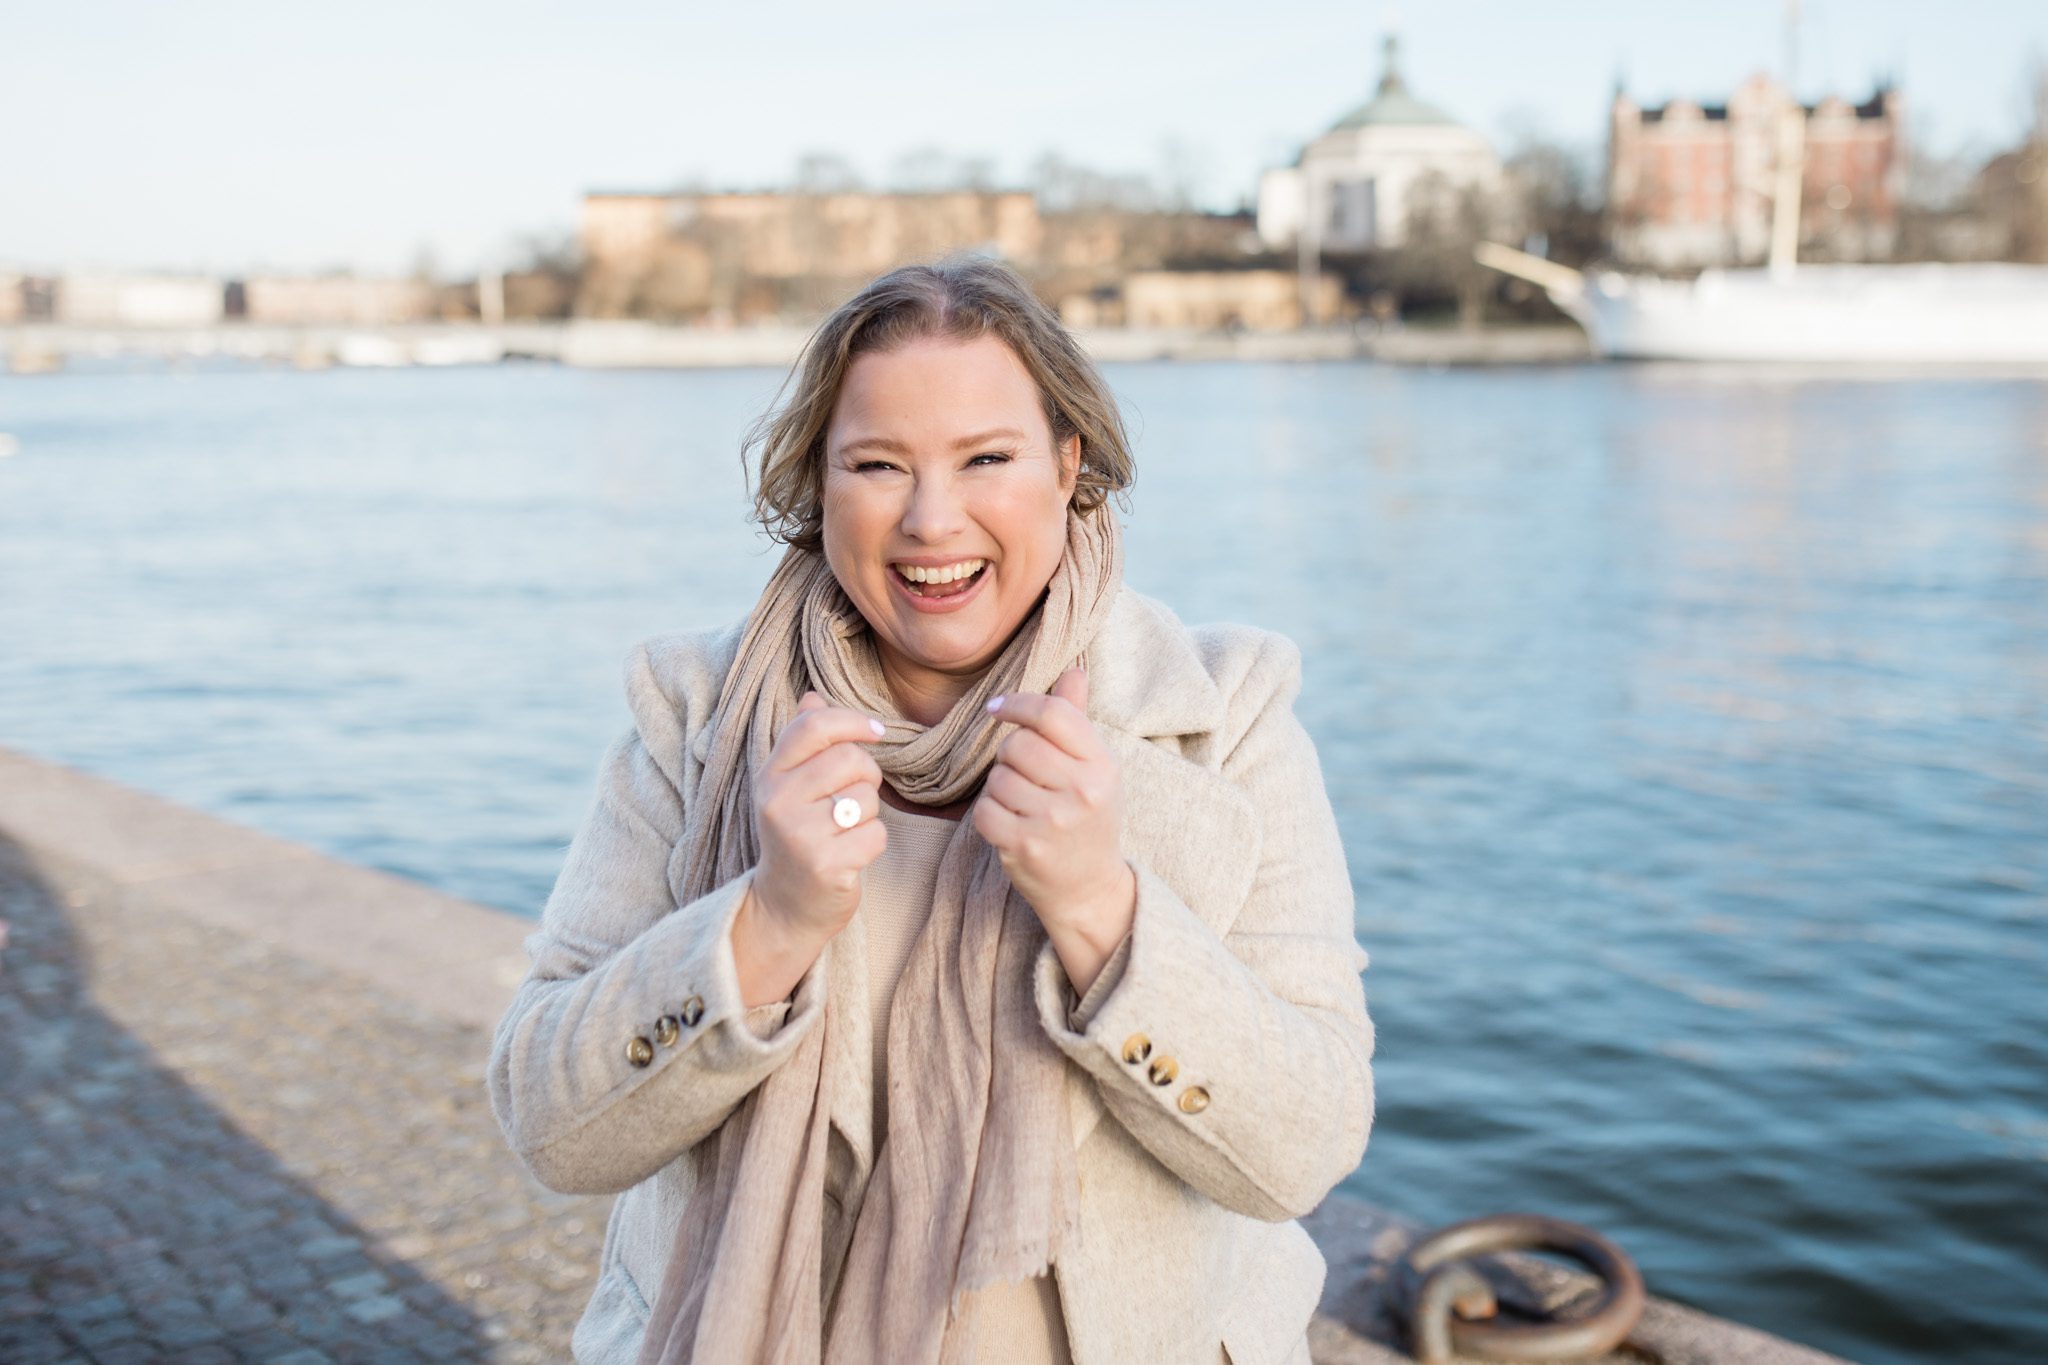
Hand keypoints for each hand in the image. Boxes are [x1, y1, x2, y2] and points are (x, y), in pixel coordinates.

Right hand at [734, 692, 886, 1004]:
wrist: (784, 905)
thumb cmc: (796, 835)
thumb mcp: (788, 786)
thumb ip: (801, 741)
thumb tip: (813, 696)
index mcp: (769, 774)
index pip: (815, 727)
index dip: (854, 721)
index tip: (877, 732)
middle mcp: (777, 800)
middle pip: (851, 760)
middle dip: (867, 777)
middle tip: (853, 799)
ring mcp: (799, 835)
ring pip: (867, 798)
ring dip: (869, 814)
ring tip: (844, 831)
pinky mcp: (825, 865)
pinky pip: (875, 834)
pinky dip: (872, 843)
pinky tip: (849, 855)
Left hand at [974, 667, 1136, 992]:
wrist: (1089, 889)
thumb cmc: (1088, 818)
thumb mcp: (1095, 768)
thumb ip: (1077, 720)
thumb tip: (1073, 671)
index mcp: (1102, 764)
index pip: (1053, 713)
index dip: (1017, 704)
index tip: (997, 709)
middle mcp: (1083, 791)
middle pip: (1018, 744)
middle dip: (1009, 755)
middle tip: (1023, 775)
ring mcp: (1053, 821)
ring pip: (997, 777)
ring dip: (999, 787)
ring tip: (1022, 804)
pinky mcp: (1024, 847)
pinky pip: (984, 809)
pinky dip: (989, 814)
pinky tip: (1009, 823)